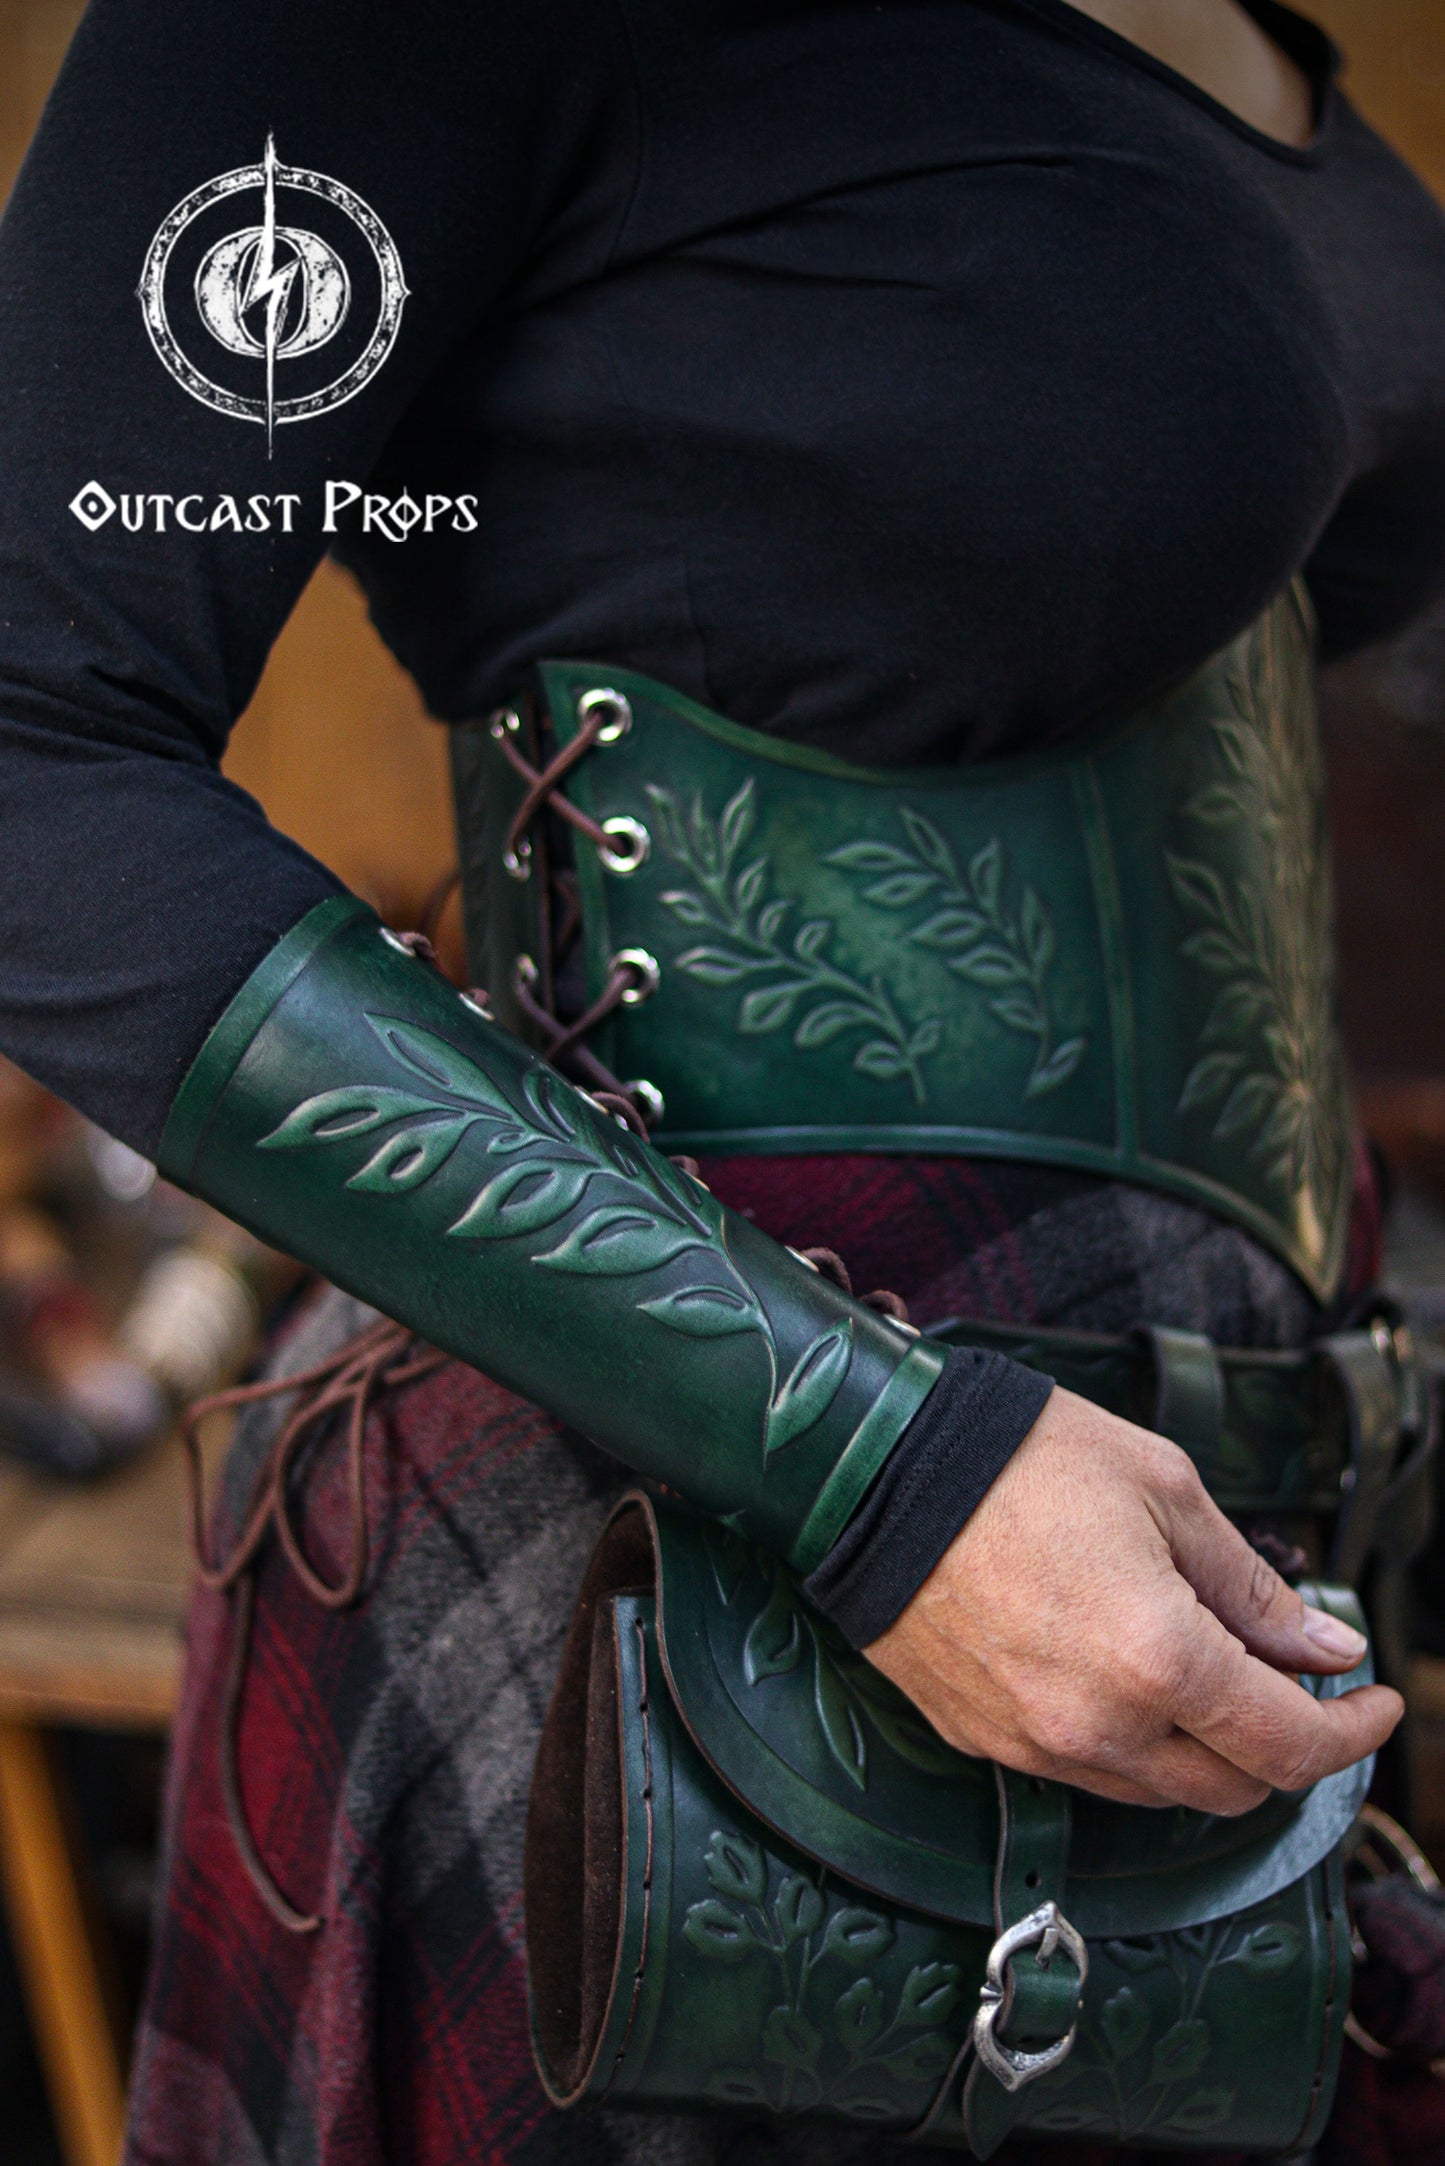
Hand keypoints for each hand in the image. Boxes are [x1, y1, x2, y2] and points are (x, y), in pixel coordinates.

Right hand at [865, 1386, 1402, 1813]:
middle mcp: (1100, 1727)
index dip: (1355, 1733)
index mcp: (1159, 1659)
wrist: (871, 1471)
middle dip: (1283, 1742)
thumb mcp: (1164, 1490)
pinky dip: (1130, 1743)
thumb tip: (1327, 1648)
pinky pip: (1086, 1773)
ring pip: (1162, 1793)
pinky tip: (1124, 1674)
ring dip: (1205, 1748)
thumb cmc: (1018, 1459)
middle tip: (1292, 1675)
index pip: (1291, 1745)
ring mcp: (1037, 1745)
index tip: (1378, 1700)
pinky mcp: (987, 1743)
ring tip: (1203, 1665)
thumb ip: (1252, 1586)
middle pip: (1234, 1788)